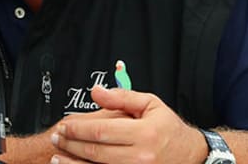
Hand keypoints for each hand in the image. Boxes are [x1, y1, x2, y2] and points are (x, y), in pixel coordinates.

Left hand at [49, 86, 207, 163]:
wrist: (191, 156)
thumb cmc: (169, 129)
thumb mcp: (151, 104)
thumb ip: (122, 97)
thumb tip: (96, 92)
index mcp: (144, 133)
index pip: (101, 130)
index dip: (78, 128)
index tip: (64, 124)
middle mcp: (140, 157)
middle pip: (95, 151)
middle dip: (70, 144)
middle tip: (56, 137)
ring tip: (57, 156)